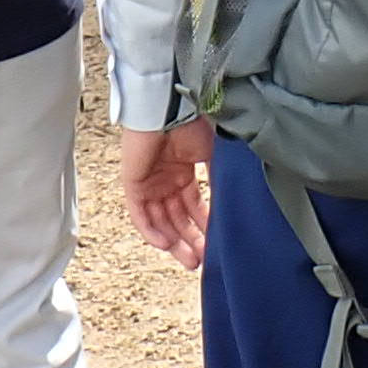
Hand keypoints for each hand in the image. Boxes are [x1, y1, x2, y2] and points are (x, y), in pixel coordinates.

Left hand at [119, 118, 214, 267]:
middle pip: (176, 218)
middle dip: (189, 240)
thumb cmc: (192, 123)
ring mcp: (149, 182)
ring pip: (160, 220)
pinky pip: (139, 214)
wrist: (169, 106)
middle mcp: (166, 179)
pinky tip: (166, 245)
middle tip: (201, 261)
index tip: (216, 244)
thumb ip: (218, 180)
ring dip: (174, 241)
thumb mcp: (213, 155)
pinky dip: (151, 231)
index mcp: (184, 171)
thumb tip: (234, 204)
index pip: (193, 206)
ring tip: (190, 260)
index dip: (204, 226)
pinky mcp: (133, 183)